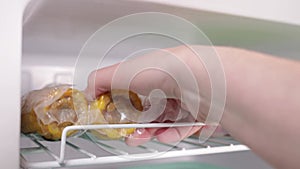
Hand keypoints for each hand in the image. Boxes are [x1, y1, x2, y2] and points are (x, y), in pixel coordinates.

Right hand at [85, 46, 209, 144]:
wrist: (195, 77)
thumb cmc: (162, 68)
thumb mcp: (120, 72)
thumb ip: (100, 81)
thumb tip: (88, 91)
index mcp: (149, 74)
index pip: (132, 92)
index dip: (121, 107)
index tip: (113, 118)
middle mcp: (167, 86)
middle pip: (147, 111)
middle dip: (134, 125)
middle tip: (127, 133)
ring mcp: (183, 99)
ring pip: (163, 122)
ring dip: (150, 132)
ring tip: (141, 137)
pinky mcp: (197, 113)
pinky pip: (181, 128)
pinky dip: (171, 134)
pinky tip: (164, 135)